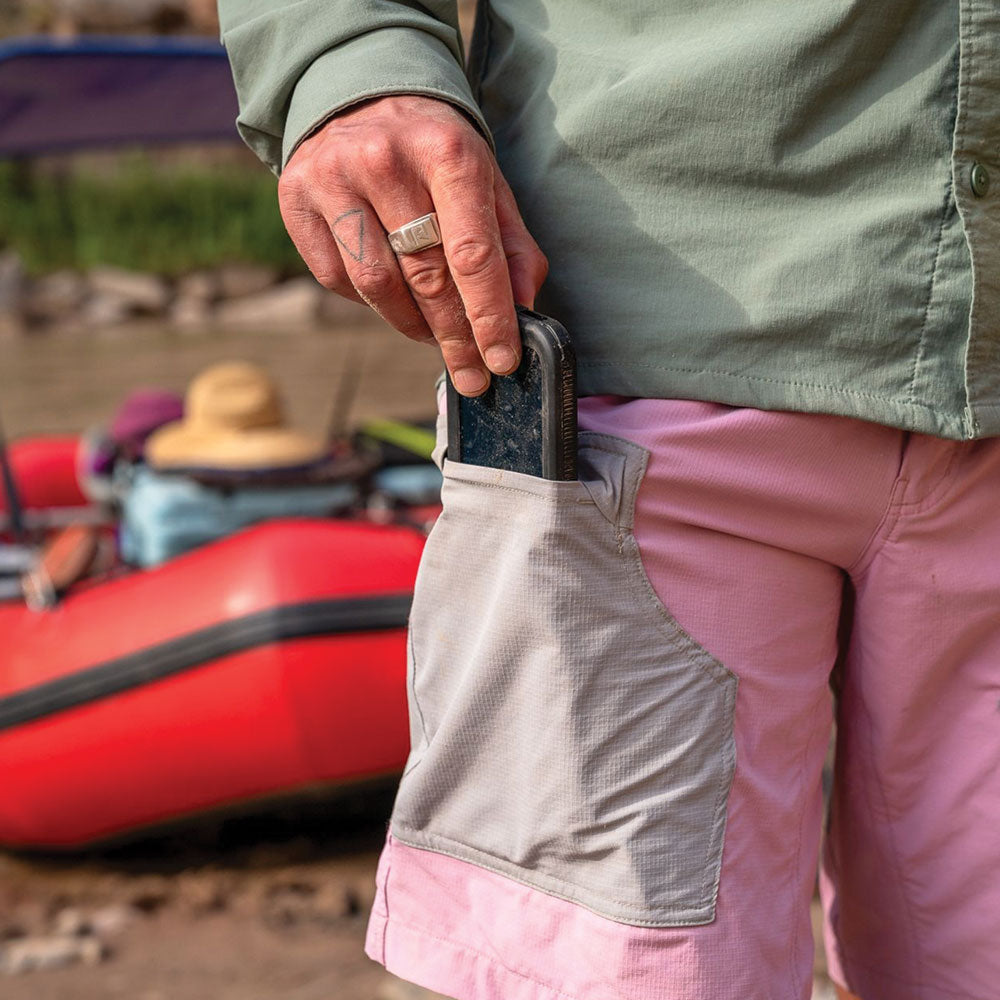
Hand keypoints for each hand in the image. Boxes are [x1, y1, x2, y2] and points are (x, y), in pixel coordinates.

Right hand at [278, 95, 548, 395]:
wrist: (359, 92)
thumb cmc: (435, 151)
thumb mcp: (486, 181)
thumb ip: (511, 245)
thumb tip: (525, 309)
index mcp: (446, 152)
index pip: (472, 255)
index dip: (489, 318)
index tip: (503, 361)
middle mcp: (385, 161)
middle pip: (426, 279)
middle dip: (456, 338)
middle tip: (474, 374)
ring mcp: (333, 179)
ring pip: (378, 288)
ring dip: (414, 326)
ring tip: (436, 337)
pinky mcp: (296, 201)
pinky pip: (338, 280)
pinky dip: (372, 302)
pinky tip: (393, 294)